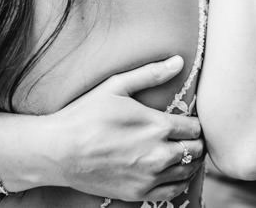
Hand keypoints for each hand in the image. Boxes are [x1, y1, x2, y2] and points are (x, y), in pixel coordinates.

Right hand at [46, 56, 204, 202]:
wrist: (59, 151)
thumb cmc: (85, 115)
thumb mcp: (116, 86)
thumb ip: (151, 74)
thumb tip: (178, 61)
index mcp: (156, 126)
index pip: (195, 128)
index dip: (193, 122)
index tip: (185, 120)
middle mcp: (158, 155)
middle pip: (196, 150)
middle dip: (194, 141)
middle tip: (184, 135)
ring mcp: (149, 177)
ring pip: (188, 171)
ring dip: (188, 160)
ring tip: (179, 150)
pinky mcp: (138, 193)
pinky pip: (174, 191)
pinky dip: (178, 181)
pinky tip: (171, 171)